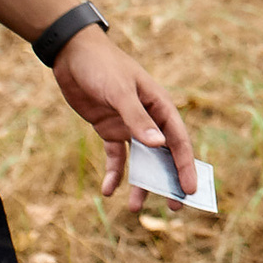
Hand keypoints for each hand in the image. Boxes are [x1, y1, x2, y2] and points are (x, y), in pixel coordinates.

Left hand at [54, 29, 197, 209]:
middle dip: (168, 181)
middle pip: (164, 155)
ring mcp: (128, 124)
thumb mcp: (120, 92)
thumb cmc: (103, 66)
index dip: (185, 166)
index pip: (178, 141)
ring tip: (135, 208)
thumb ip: (137, 119)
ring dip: (139, 183)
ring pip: (140, 160)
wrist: (72, 53)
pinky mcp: (108, 128)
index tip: (190, 190)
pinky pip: (116, 156)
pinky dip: (114, 173)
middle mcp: (148, 118)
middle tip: (174, 208)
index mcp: (160, 106)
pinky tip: (108, 190)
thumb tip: (158, 145)